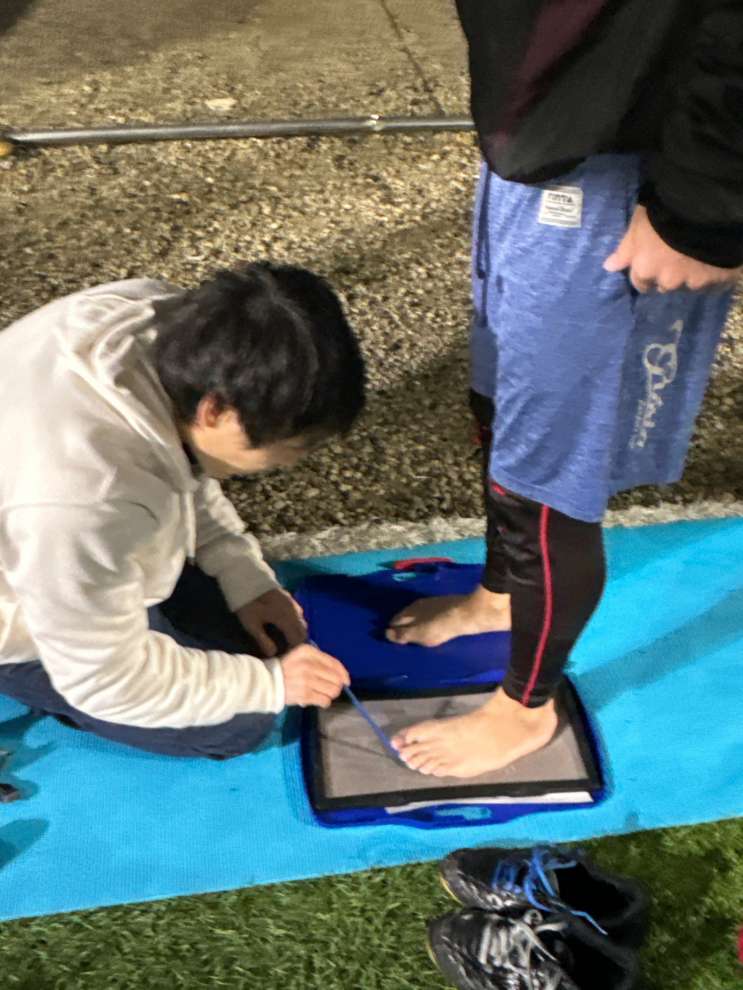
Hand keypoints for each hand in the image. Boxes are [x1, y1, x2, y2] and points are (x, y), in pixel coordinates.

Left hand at [235, 588, 306, 657]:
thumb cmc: (248, 604)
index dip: (293, 651)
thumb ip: (263, 640)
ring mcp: (293, 604)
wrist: (247, 579)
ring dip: (298, 631)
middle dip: (298, 642)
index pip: (297, 640)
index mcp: (287, 620)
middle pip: (303, 631)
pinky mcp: (290, 598)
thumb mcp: (252, 625)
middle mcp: (294, 612)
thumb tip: (273, 654)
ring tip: (287, 638)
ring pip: (302, 622)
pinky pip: (298, 614)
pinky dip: (296, 622)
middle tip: (287, 649)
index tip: (286, 656)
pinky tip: (286, 625)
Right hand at [280, 643, 349, 707]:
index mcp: (308, 652)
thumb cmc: (287, 669)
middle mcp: (309, 663)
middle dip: (336, 686)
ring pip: (333, 691)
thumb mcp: (302, 657)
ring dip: (330, 694)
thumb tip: (342, 678)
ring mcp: (307, 679)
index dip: (343, 673)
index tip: (346, 681)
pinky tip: (317, 699)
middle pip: (336, 679)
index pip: (334, 663)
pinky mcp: (304, 693)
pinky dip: (324, 702)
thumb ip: (321, 662)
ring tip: (321, 694)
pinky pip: (325, 701)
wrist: (267, 682)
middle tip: (328, 689)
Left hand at [603, 205, 742, 292]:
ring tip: (695, 257)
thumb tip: (609, 266)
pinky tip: (711, 261)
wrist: (702, 211)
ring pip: (688, 285)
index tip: (649, 265)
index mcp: (645, 270)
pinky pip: (712, 282)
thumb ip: (624, 250)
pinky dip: (710, 274)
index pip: (640, 282)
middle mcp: (667, 281)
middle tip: (674, 259)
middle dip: (666, 276)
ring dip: (689, 275)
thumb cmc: (662, 213)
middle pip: (664, 286)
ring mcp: (692, 282)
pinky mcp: (716, 279)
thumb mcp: (637, 226)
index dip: (644, 275)